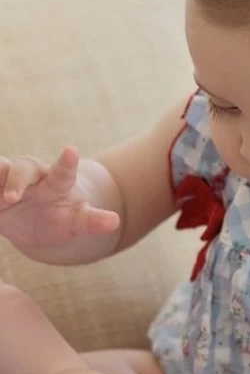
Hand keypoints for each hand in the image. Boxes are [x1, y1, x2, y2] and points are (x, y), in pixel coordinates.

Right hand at [0, 147, 118, 250]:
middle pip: (22, 169)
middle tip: (11, 197)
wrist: (37, 222)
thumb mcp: (76, 223)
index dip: (66, 162)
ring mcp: (7, 181)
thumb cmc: (61, 218)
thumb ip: (93, 221)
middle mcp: (30, 176)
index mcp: (56, 183)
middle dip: (16, 180)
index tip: (72, 151)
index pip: (63, 172)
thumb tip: (115, 222)